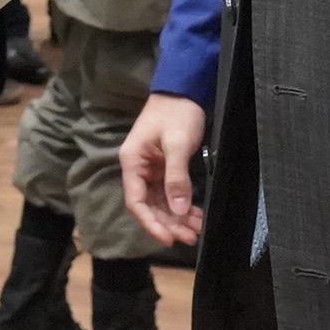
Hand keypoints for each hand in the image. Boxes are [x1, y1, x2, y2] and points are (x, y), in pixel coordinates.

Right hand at [120, 93, 209, 246]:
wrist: (184, 90)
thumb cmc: (176, 113)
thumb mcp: (177, 144)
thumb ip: (177, 178)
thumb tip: (179, 210)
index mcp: (133, 163)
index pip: (136, 202)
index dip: (151, 223)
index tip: (168, 238)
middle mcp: (138, 169)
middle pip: (149, 206)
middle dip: (169, 223)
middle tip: (190, 237)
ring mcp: (151, 169)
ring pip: (161, 202)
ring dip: (177, 217)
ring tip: (196, 230)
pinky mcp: (164, 168)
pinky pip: (170, 193)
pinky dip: (182, 205)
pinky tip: (195, 215)